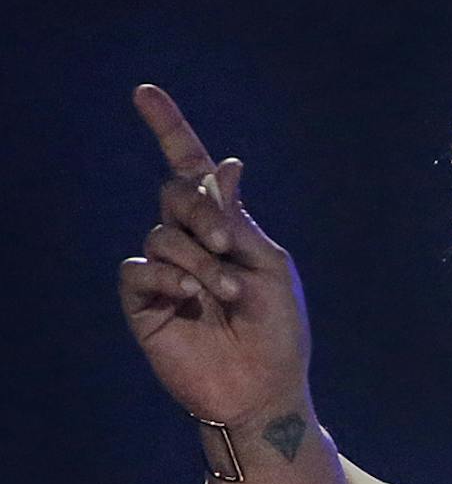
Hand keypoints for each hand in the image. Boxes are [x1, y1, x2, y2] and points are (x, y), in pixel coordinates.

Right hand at [118, 84, 312, 427]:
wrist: (266, 390)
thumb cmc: (279, 333)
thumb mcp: (269, 268)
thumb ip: (239, 220)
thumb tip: (223, 165)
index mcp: (227, 230)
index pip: (191, 171)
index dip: (170, 131)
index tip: (144, 92)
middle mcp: (192, 244)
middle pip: (175, 194)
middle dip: (199, 211)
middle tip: (226, 244)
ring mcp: (166, 273)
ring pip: (162, 236)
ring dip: (199, 262)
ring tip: (227, 297)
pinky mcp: (145, 304)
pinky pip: (140, 270)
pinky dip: (169, 278)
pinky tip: (193, 298)